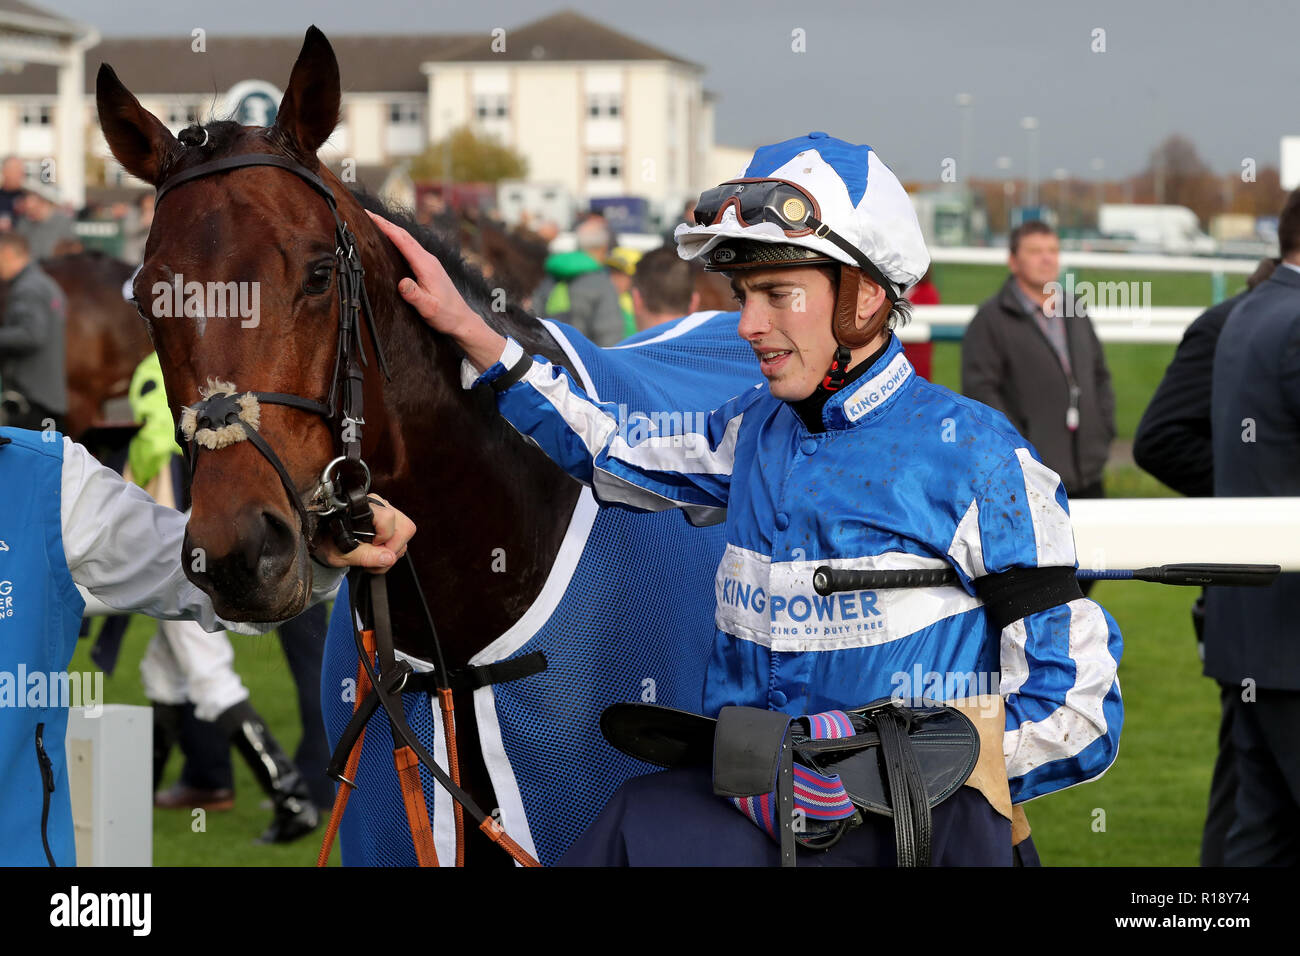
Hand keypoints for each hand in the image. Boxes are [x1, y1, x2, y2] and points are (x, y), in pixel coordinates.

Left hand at [315, 493, 414, 573]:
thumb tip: (389, 558)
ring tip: (375, 558)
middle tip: (378, 557)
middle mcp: (377, 505)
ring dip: (394, 551)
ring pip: (406, 531)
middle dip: (394, 548)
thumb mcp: (342, 554)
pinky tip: (379, 553)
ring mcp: (385, 510)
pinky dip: (393, 549)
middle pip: (405, 526)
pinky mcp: (390, 519)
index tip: (373, 546)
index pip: (388, 518)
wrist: (325, 541)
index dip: (385, 537)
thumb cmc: (329, 543)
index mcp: (362, 508)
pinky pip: (402, 534)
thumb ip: (365, 556)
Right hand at [367, 211, 506, 371]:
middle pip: (404, 235)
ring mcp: (429, 262)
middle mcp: (428, 259)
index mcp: (426, 265)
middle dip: (384, 223)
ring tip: (373, 223)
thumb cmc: (446, 315)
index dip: (385, 226)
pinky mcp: (428, 267)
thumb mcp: (429, 308)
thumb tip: (402, 283)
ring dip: (390, 230)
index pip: (402, 240)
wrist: (462, 320)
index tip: (369, 216)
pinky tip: (389, 242)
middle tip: (365, 214)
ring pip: (407, 240)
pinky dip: (397, 240)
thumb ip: (415, 296)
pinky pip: (410, 248)